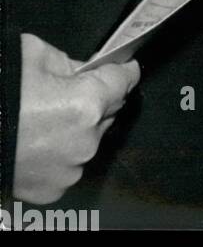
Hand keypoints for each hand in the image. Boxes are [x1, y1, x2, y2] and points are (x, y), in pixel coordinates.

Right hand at [13, 34, 140, 204]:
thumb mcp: (35, 55)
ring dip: (77, 129)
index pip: (124, 81)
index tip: (123, 66)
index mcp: (86, 105)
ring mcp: (69, 171)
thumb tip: (85, 70)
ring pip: (88, 140)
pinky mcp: (51, 191)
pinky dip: (59, 153)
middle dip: (96, 100)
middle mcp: (85, 142)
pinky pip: (67, 164)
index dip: (123, 70)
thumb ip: (71, 64)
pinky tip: (36, 141)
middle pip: (107, 113)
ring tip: (44, 119)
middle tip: (68, 90)